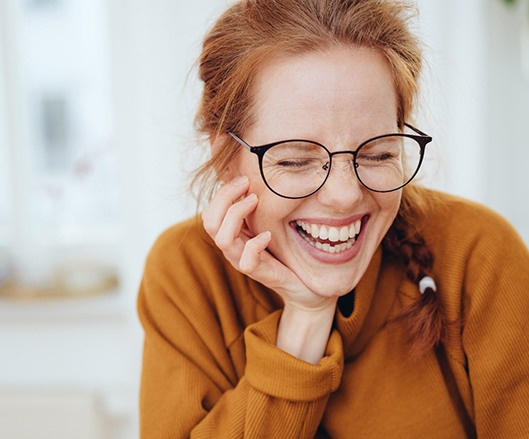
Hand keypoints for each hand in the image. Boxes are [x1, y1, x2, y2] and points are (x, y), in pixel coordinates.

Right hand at [202, 176, 335, 311]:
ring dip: (236, 215)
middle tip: (247, 184)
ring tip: (255, 201)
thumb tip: (254, 178)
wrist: (302, 284)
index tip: (243, 179)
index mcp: (231, 235)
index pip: (209, 214)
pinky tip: (268, 234)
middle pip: (210, 223)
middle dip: (225, 198)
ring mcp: (242, 261)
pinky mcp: (258, 273)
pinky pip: (246, 260)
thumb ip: (255, 209)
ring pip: (223, 239)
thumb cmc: (284, 251)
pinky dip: (255, 244)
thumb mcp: (266, 224)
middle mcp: (232, 248)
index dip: (222, 193)